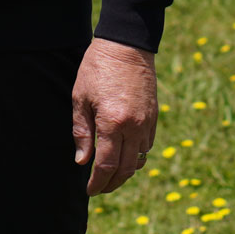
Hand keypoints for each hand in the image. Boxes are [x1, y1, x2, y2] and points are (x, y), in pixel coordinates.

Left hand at [71, 38, 156, 195]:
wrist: (126, 44)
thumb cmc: (98, 68)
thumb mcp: (80, 98)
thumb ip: (82, 132)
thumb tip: (83, 161)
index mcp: (113, 123)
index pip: (107, 166)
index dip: (98, 183)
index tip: (89, 190)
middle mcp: (134, 126)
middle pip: (126, 169)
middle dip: (112, 183)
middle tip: (99, 188)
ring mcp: (147, 121)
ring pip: (139, 158)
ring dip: (126, 171)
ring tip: (111, 174)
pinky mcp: (154, 114)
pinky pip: (148, 144)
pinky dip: (137, 155)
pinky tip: (125, 153)